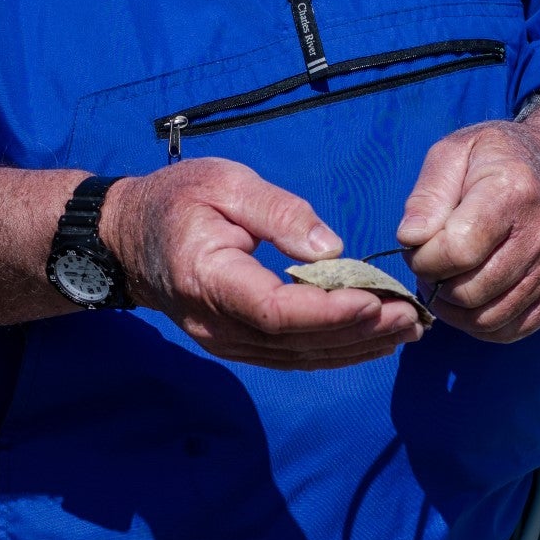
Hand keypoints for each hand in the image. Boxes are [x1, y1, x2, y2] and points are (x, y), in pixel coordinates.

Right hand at [103, 159, 427, 370]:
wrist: (128, 238)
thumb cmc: (177, 199)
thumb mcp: (225, 182)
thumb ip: (278, 213)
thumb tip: (332, 247)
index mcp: (208, 277)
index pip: (274, 309)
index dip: (328, 311)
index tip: (375, 300)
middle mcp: (215, 323)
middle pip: (294, 341)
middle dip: (358, 332)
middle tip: (410, 316)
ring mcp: (224, 341)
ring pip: (297, 357)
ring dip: (354, 348)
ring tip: (405, 330)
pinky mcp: (236, 344)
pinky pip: (290, 356)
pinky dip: (334, 350)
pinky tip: (371, 340)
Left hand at [395, 96, 539, 342]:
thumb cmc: (499, 158)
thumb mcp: (456, 151)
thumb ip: (428, 194)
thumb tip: (409, 239)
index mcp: (512, 190)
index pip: (457, 250)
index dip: (423, 258)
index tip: (416, 245)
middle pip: (471, 291)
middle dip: (435, 285)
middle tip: (427, 265)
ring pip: (489, 318)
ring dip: (453, 310)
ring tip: (444, 282)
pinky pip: (511, 330)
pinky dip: (480, 325)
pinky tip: (468, 299)